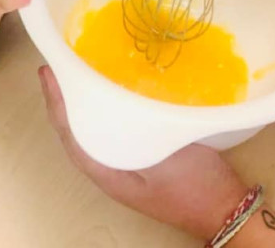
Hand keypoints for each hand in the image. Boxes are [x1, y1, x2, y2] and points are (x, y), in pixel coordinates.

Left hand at [38, 65, 248, 239]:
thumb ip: (135, 136)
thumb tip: (110, 107)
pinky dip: (103, 109)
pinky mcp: (141, 158)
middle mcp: (109, 170)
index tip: (48, 72)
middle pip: (75, 131)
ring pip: (92, 130)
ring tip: (76, 74)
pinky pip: (112, 130)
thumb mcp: (164, 158)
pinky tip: (110, 93)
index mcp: (107, 173)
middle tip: (58, 66)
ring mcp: (124, 166)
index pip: (68, 134)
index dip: (56, 103)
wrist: (225, 208)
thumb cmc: (195, 186)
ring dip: (81, 103)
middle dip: (63, 100)